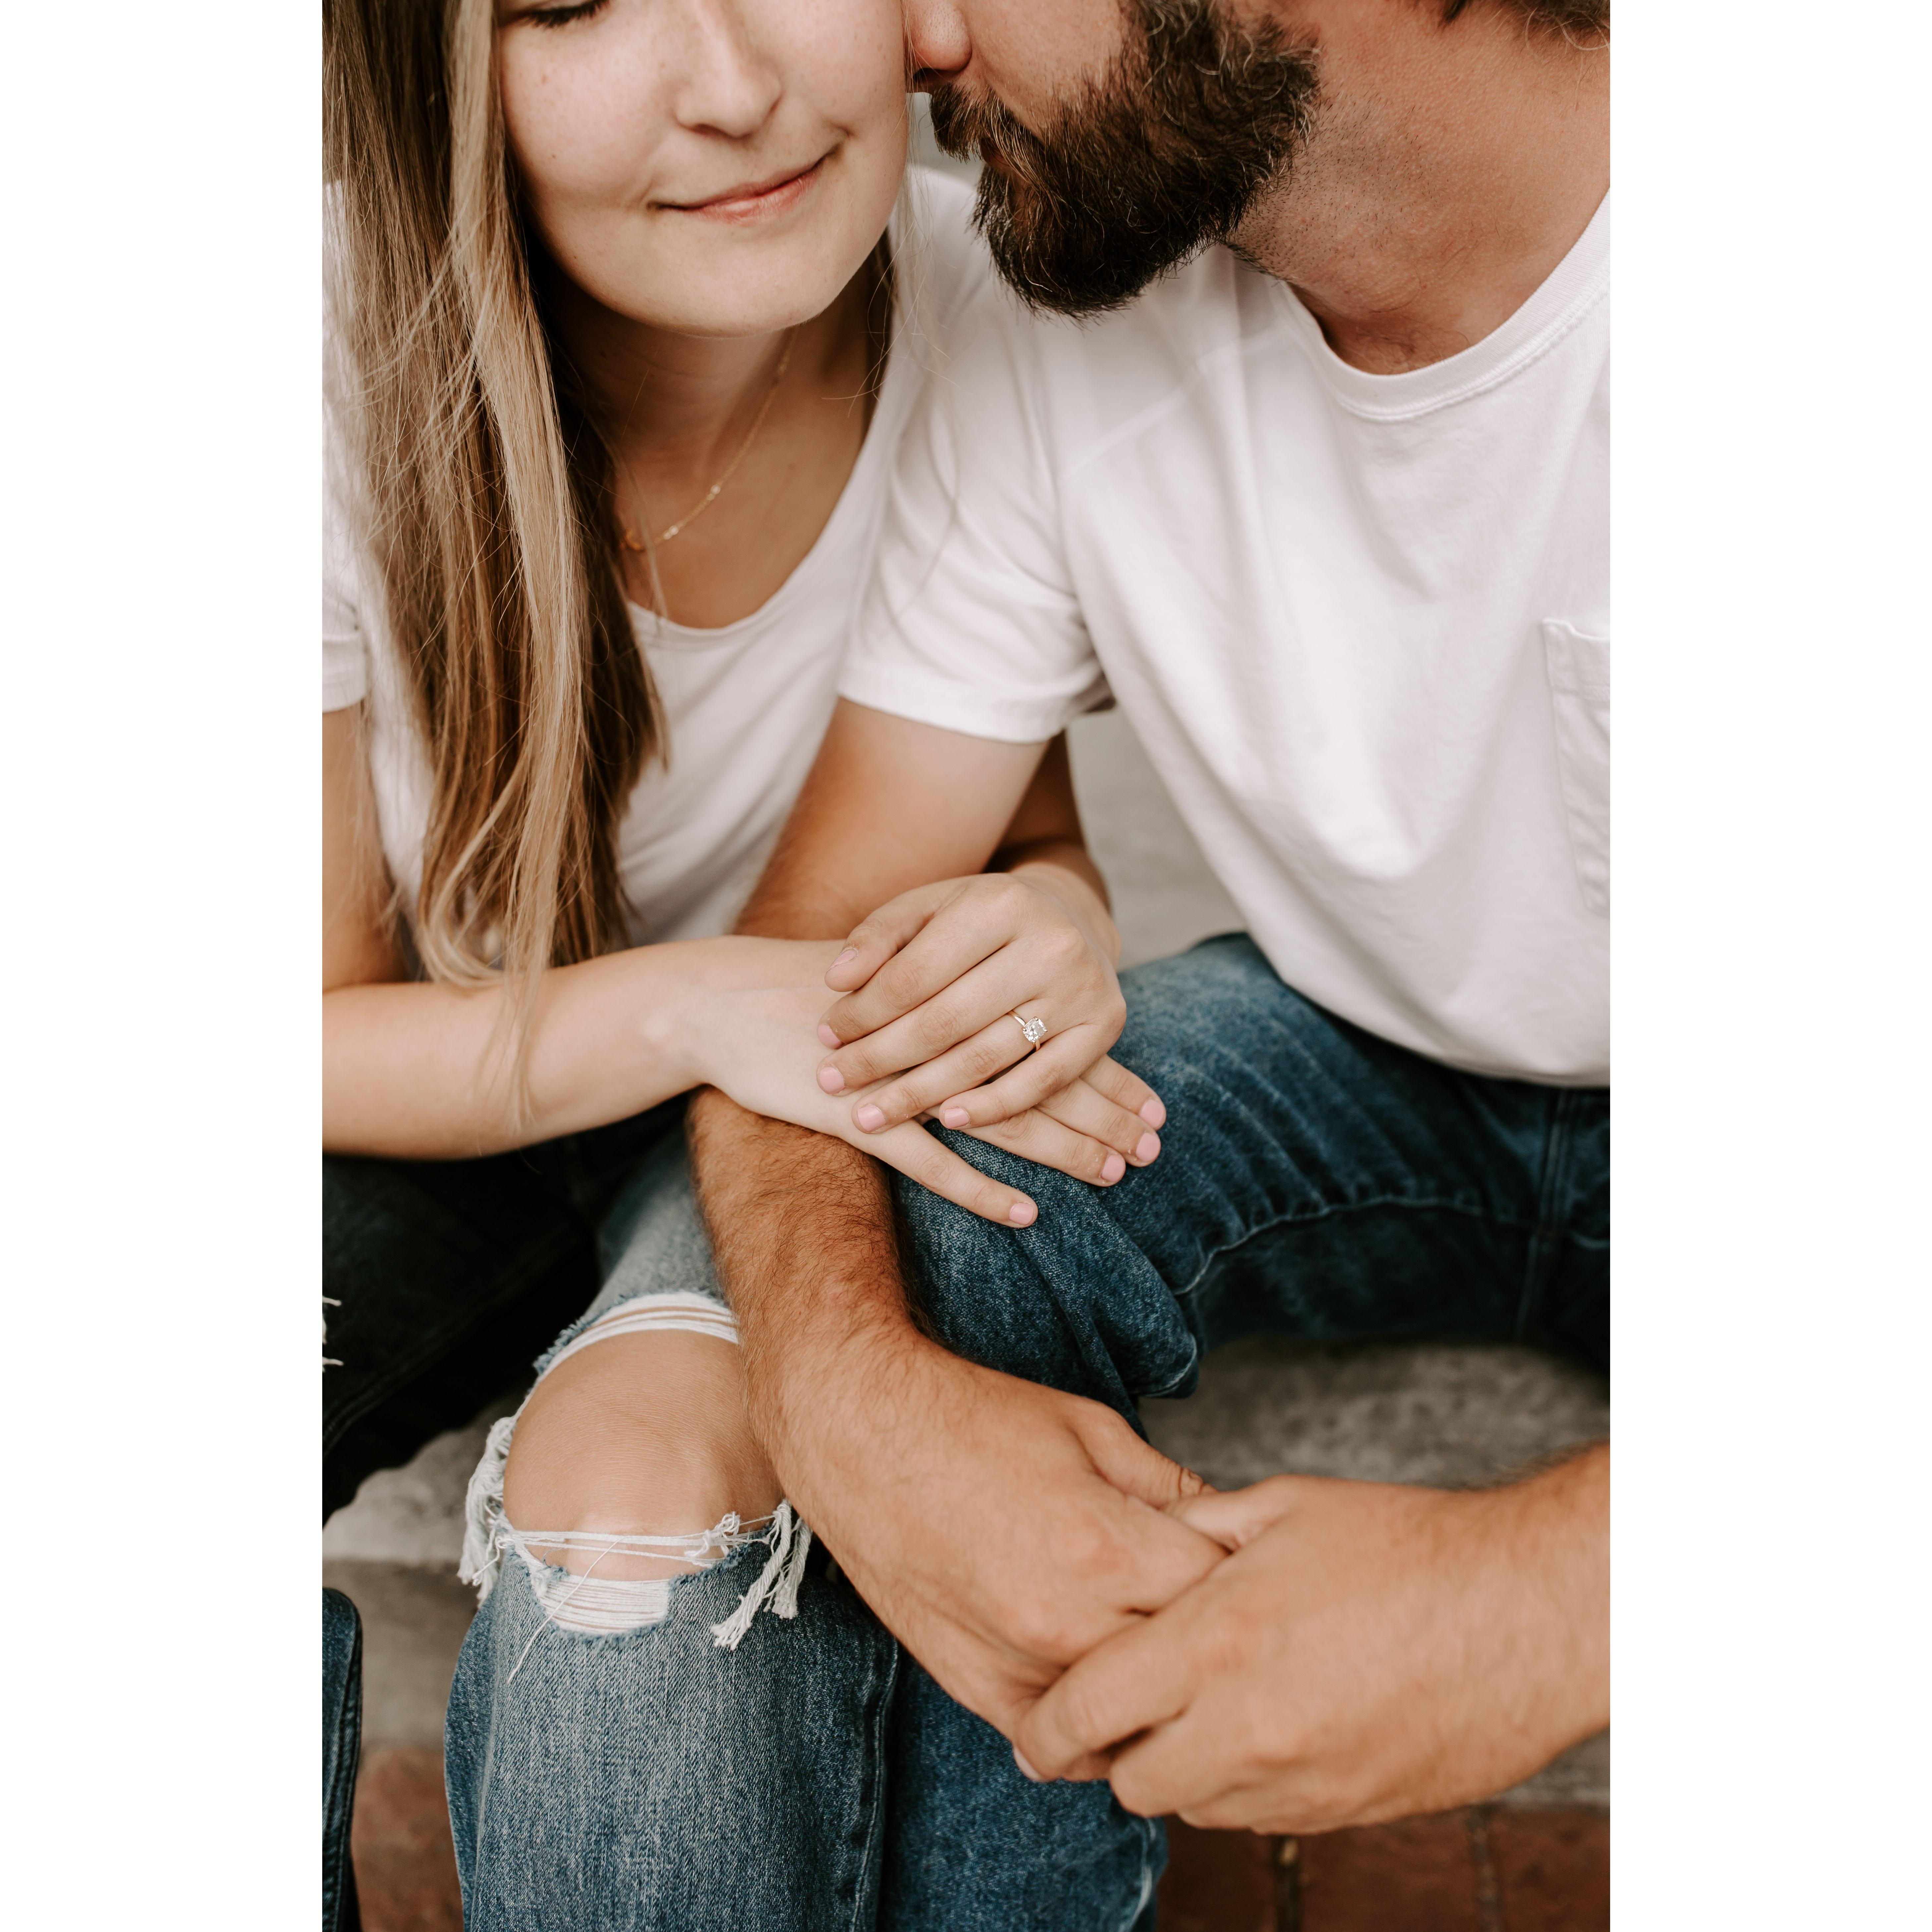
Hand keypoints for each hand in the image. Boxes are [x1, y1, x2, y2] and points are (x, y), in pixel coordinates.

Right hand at [680, 939, 1155, 1225]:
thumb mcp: (890, 984)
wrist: (727, 1001)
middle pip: (1038, 1079)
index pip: (1047, 1039)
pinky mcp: (859, 1116)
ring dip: (1061, 1151)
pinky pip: (930, 1162)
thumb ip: (950, 1000)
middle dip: (1102, 1116)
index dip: (1104, 1075)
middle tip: (1152, 1149)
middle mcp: (936, 1032)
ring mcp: (898, 1078)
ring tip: (1112, 1175)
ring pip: (999, 1120)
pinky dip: (979, 1190)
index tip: (1153, 1106)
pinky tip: (1025, 1212)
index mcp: (952, 994)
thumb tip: (1012, 1020)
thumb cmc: (812, 996)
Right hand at [755, 1328, 1225, 1737]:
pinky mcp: (978, 1689)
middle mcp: (1066, 1622)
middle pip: (1184, 1669)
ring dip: (1156, 1694)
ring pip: (1129, 1724)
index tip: (1243, 1565)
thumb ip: (1171, 1489)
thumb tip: (1233, 1529)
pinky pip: (1061, 1747)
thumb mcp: (1095, 1430)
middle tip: (1214, 1613)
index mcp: (1105, 1548)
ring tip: (1163, 1653)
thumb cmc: (977, 1422)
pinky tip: (1105, 1688)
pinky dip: (1093, 1729)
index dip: (1243, 1577)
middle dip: (1208, 1640)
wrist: (864, 1435)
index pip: (1221, 1598)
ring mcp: (1018, 1666)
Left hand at [814, 872, 1164, 1166]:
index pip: (914, 974)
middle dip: (881, 1058)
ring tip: (871, 1114)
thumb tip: (835, 980)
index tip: (824, 1038)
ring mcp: (1081, 988)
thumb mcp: (928, 907)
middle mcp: (1049, 943)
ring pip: (987, 1057)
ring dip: (921, 1094)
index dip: (863, 1012)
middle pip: (946, 1020)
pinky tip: (947, 1120)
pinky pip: (1042, 1082)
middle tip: (833, 1083)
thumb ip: (878, 936)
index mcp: (999, 903)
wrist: (1070, 917)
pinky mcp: (1104, 1027)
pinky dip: (993, 1106)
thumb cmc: (979, 919)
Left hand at [1014, 1454, 1610, 1832]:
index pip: (1085, 1709)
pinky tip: (1269, 1724)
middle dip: (1113, 1748)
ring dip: (1180, 1767)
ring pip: (1191, 1805)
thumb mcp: (1284, 1510)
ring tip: (1206, 1705)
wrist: (1526, 1611)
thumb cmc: (1409, 1545)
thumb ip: (1197, 1531)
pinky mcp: (1344, 1809)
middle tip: (1126, 1704)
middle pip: (1128, 1778)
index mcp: (1216, 1641)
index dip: (1043, 1724)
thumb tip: (1145, 1543)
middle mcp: (1246, 1725)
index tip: (1033, 1723)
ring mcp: (1298, 1780)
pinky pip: (1258, 1818)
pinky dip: (1241, 1783)